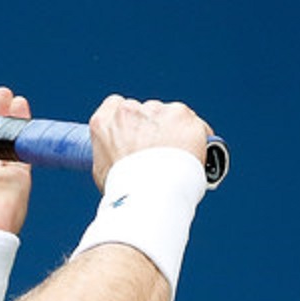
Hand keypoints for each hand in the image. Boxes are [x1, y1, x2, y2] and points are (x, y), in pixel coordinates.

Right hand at [89, 95, 211, 189]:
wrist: (149, 194)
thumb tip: (121, 157)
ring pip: (171, 116)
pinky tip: (193, 156)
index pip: (115, 105)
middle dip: (153, 127)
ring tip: (177, 159)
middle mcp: (128, 110)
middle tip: (159, 152)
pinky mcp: (183, 115)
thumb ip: (110, 152)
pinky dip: (196, 138)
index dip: (128, 120)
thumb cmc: (124, 190)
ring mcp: (157, 111)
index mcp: (104, 122)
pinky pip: (195, 124)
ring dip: (174, 131)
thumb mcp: (102, 170)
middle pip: (146, 111)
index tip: (135, 133)